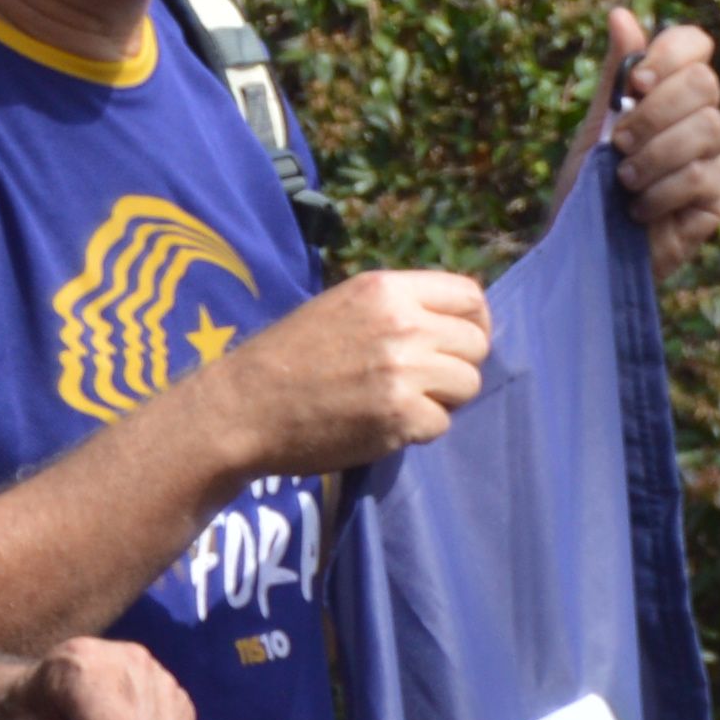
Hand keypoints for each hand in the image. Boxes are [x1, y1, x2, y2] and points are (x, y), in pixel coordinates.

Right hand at [219, 267, 497, 472]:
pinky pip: (442, 423)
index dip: (474, 322)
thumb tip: (456, 322)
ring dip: (443, 399)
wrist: (243, 407)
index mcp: (386, 289)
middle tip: (423, 381)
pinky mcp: (400, 414)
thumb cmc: (289, 357)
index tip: (458, 342)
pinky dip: (419, 430)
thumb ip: (398, 308)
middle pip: (476, 344)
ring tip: (400, 401)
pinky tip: (382, 424)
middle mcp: (402, 323)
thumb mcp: (343, 307)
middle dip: (457, 365)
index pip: (469, 296)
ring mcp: (404, 370)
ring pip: (468, 384)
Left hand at [582, 4, 719, 284]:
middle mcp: (698, 119)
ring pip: (709, 129)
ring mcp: (713, 158)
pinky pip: (703, 176)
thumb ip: (615, 76)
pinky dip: (662, 191)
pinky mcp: (717, 198)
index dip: (670, 55)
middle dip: (655, 112)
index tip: (634, 85)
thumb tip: (622, 14)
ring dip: (656, 154)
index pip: (694, 46)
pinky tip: (639, 208)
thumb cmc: (587, 187)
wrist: (583, 248)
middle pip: (705, 85)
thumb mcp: (595, 125)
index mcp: (669, 93)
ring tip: (624, 179)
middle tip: (619, 143)